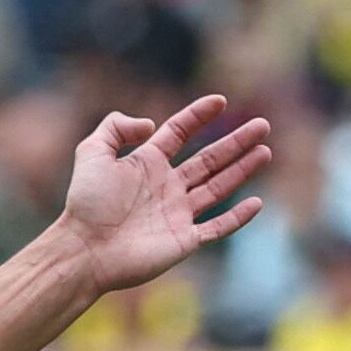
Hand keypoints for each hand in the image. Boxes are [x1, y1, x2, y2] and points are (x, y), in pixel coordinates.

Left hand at [53, 95, 271, 298]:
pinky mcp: (184, 240)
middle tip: (262, 126)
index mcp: (147, 163)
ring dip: (243, 170)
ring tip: (265, 152)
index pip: (180, 132)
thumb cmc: (86, 203)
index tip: (219, 100)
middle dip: (236, 142)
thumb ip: (115, 127)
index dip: (199, 115)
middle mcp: (167, 186)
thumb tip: (150, 125)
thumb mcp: (92, 151)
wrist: (86, 249)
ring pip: (219, 187)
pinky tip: (256, 202)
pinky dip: (237, 217)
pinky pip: (217, 227)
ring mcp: (178, 214)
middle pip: (209, 159)